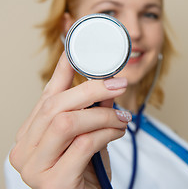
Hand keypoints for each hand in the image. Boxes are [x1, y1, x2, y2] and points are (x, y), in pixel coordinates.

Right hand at [9, 52, 131, 188]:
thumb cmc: (87, 174)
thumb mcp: (90, 136)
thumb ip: (94, 112)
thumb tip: (108, 86)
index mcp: (31, 136)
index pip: (46, 97)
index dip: (62, 72)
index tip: (74, 52)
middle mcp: (25, 150)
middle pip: (56, 106)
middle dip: (92, 89)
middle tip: (119, 84)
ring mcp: (34, 168)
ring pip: (67, 122)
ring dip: (103, 115)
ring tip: (122, 118)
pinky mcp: (53, 182)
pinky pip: (84, 144)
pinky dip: (106, 133)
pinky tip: (118, 132)